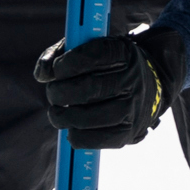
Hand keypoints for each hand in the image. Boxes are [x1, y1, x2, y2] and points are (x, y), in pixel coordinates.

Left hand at [34, 25, 184, 148]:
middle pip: (87, 89)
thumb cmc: (109, 68)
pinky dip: (74, 135)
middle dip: (59, 92)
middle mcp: (132, 80)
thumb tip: (42, 73)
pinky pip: (93, 140)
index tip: (56, 69)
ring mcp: (132, 108)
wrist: (147, 88)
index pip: (93, 56)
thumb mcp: (90, 49)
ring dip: (61, 116)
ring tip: (57, 112)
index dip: (67, 64)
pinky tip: (72, 127)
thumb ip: (60, 54)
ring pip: (86, 117)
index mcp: (124, 53)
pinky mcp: (128, 131)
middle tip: (53, 93)